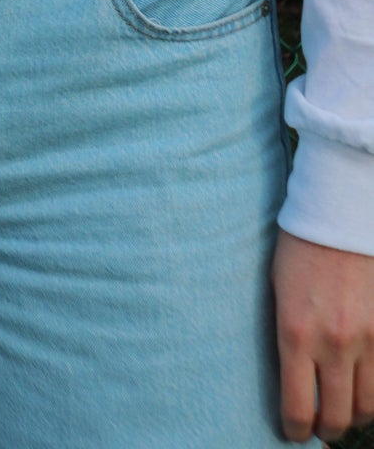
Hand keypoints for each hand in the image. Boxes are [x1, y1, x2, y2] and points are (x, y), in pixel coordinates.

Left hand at [273, 230, 373, 440]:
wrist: (338, 214)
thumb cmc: (299, 249)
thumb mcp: (278, 294)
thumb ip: (287, 339)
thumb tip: (291, 380)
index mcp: (295, 334)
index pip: (298, 407)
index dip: (295, 430)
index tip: (293, 433)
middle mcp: (334, 344)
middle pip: (336, 416)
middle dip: (326, 430)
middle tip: (320, 428)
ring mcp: (368, 339)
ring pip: (367, 406)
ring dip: (354, 416)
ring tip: (344, 412)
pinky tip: (365, 391)